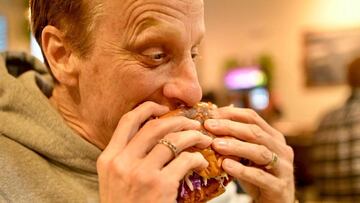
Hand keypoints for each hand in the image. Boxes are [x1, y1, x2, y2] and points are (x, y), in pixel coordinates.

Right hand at [96, 102, 212, 202]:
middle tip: (193, 124)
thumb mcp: (114, 181)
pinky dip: (197, 158)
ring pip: (173, 140)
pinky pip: (185, 160)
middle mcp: (122, 162)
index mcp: (108, 159)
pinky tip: (201, 163)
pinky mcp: (160, 186)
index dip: (148, 108)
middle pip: (155, 126)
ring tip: (203, 140)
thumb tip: (154, 135)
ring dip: (193, 136)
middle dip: (179, 121)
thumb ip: (127, 157)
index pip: (127, 121)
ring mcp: (141, 174)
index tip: (163, 108)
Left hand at [204, 107, 294, 202]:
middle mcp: (281, 149)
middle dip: (230, 127)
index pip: (253, 118)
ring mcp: (283, 168)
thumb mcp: (246, 156)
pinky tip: (226, 165)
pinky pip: (260, 176)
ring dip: (236, 146)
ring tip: (216, 145)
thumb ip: (235, 141)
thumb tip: (211, 124)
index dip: (232, 114)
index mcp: (274, 137)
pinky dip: (242, 170)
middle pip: (255, 132)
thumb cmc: (257, 176)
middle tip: (209, 126)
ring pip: (260, 152)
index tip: (212, 114)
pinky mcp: (280, 187)